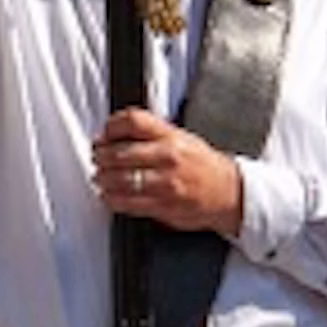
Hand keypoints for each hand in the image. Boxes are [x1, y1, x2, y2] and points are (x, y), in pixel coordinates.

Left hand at [89, 109, 242, 234]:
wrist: (229, 192)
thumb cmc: (202, 165)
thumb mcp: (182, 138)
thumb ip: (151, 133)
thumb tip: (114, 134)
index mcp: (172, 135)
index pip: (133, 121)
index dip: (111, 126)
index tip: (103, 135)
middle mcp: (168, 157)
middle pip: (120, 152)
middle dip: (101, 156)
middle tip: (97, 158)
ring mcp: (166, 183)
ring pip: (121, 179)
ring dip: (103, 179)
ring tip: (100, 178)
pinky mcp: (163, 206)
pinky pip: (128, 203)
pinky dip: (112, 199)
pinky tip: (109, 195)